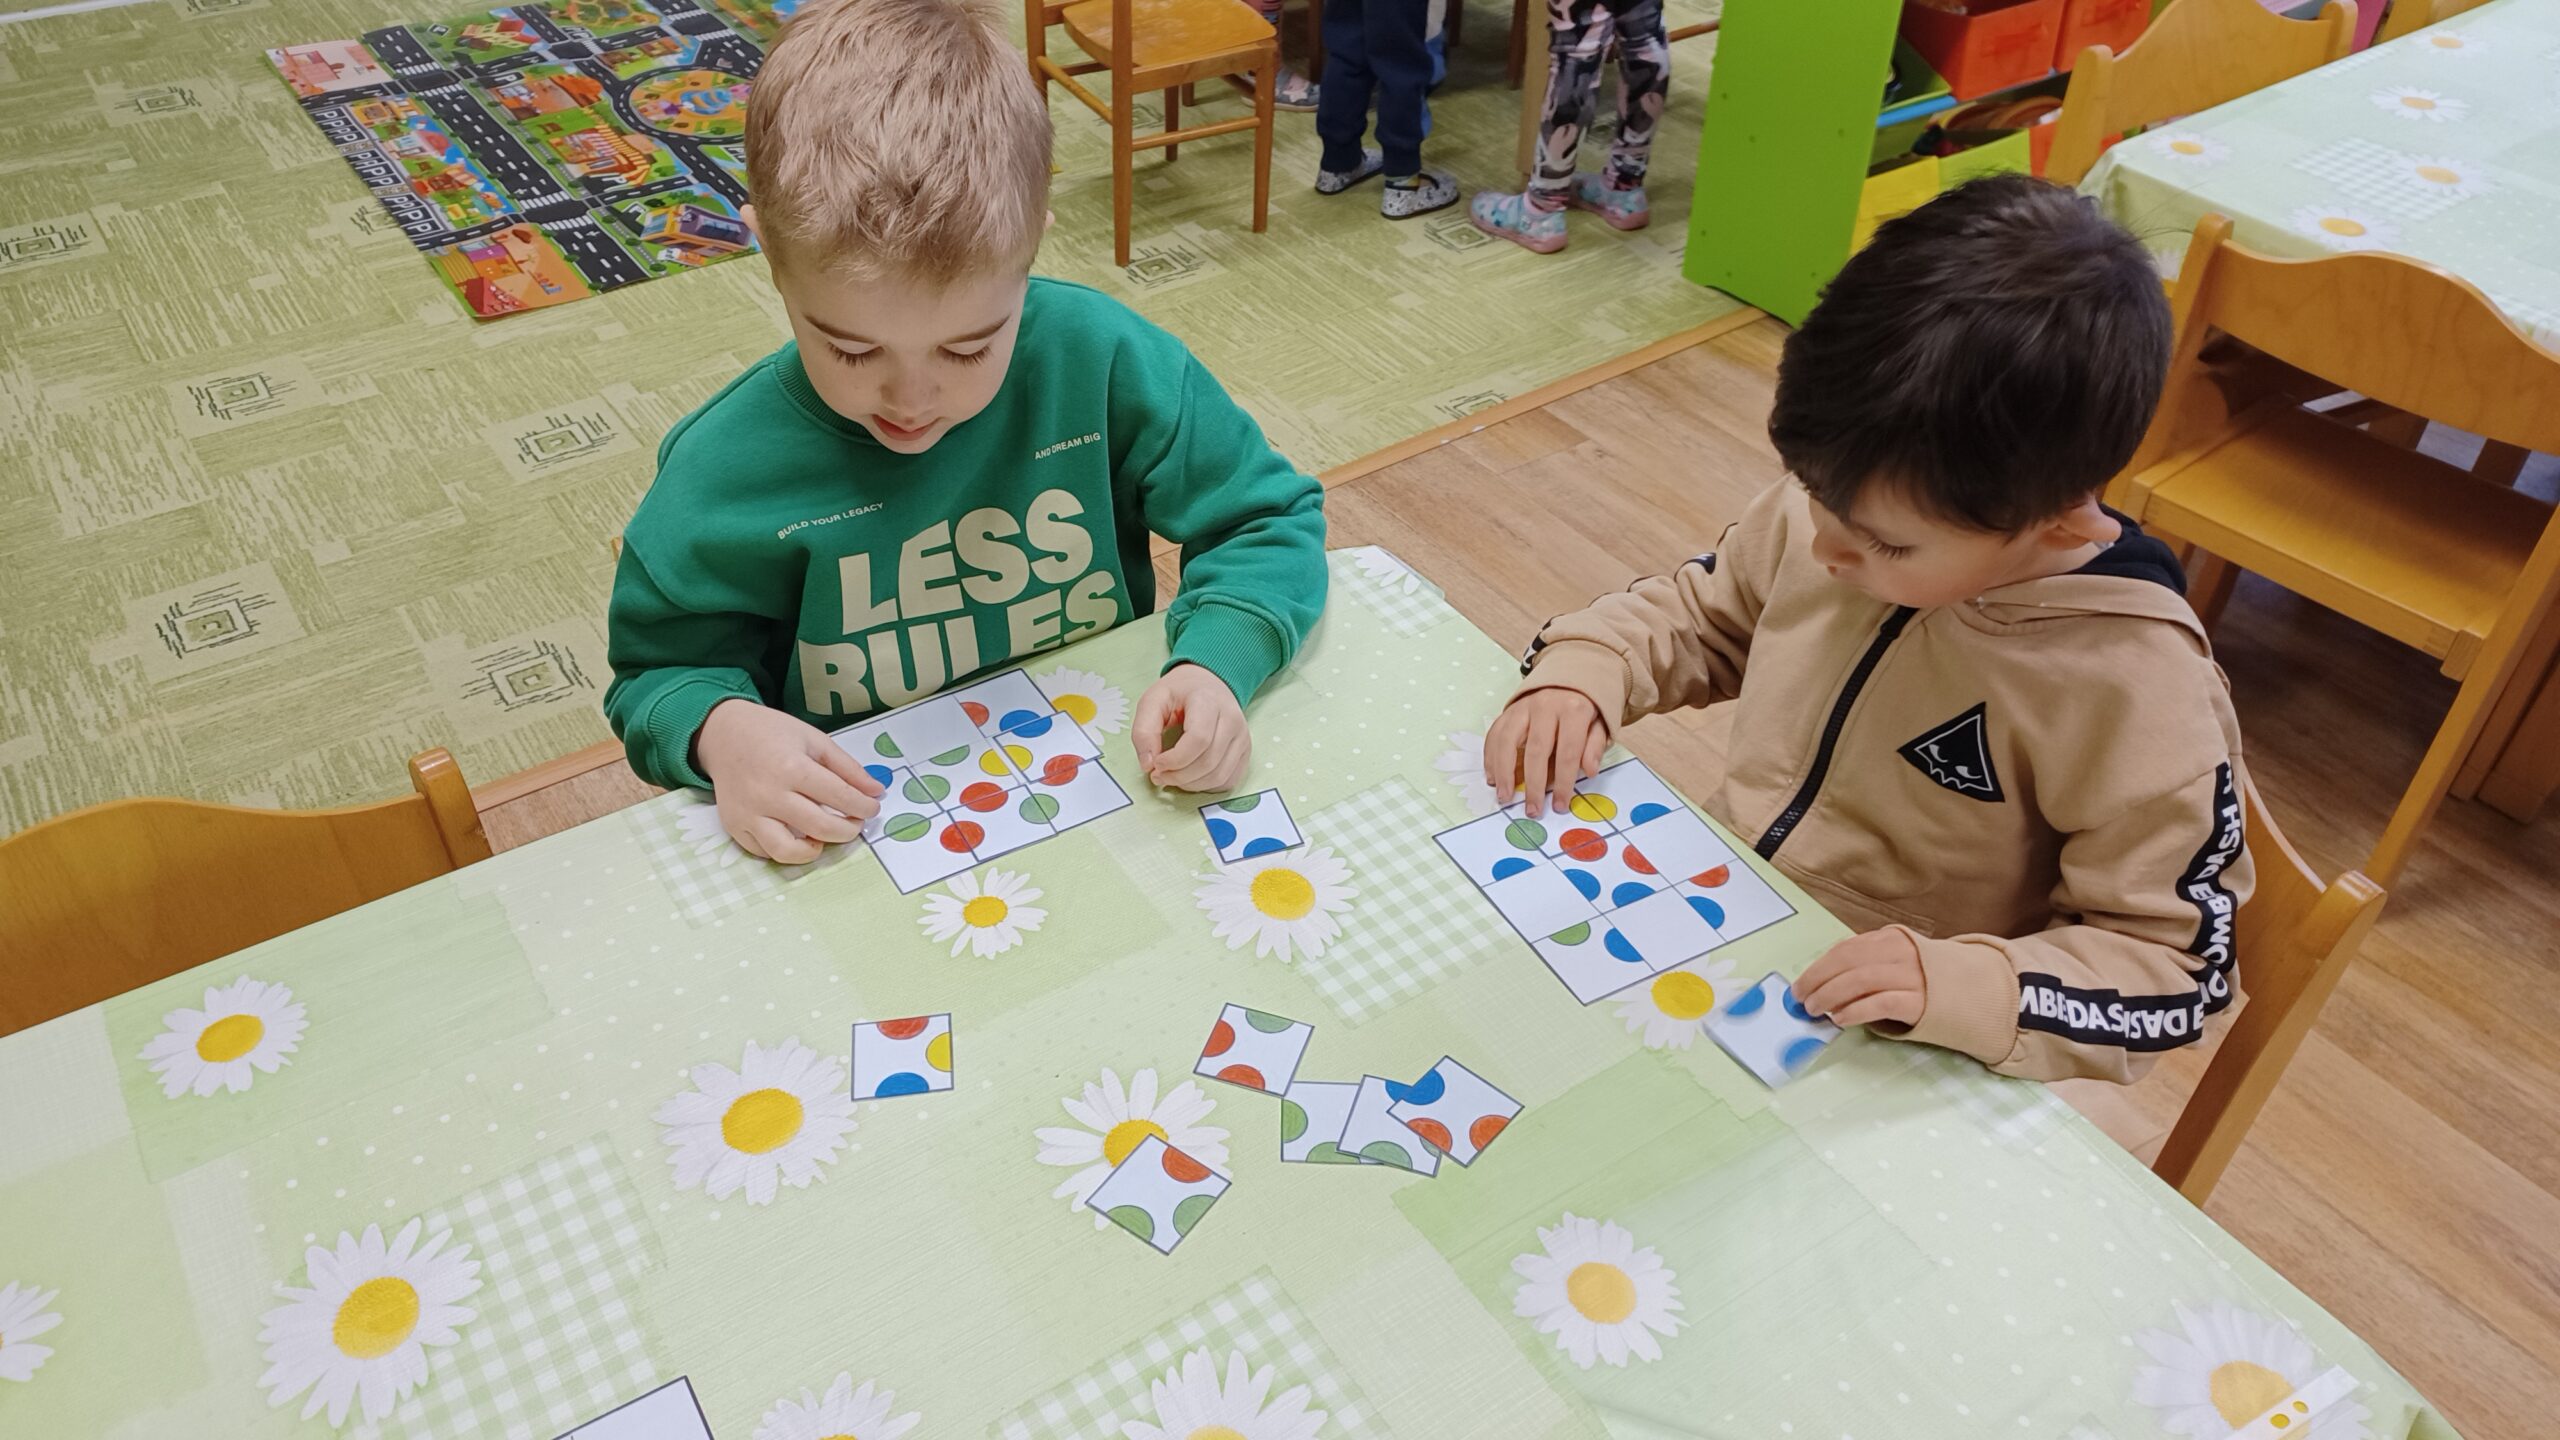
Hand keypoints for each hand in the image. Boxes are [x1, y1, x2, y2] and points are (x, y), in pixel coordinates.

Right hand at [694, 698, 884, 864]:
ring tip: (825, 836)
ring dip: (816, 849)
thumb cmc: (770, 733)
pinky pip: (765, 852)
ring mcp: (749, 814)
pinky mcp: (734, 826)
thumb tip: (875, 791)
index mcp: (792, 767)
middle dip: (848, 830)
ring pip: (789, 852)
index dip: (864, 806)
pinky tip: (798, 835)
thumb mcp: (814, 739)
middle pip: (821, 828)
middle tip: (854, 823)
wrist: (723, 734)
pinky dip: (786, 850)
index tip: (872, 807)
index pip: (840, 797)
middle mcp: (769, 794)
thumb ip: (847, 767)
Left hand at [1133, 664, 1250, 791]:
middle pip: (1209, 762)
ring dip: (1191, 785)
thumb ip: (1144, 730)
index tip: (1156, 763)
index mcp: (1208, 701)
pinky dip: (1206, 786)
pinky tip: (1190, 778)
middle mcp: (1232, 718)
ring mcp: (1242, 736)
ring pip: (1219, 776)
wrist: (1207, 684)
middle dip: (1179, 776)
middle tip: (1158, 775)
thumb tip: (1148, 765)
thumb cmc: (1179, 693)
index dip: (1175, 759)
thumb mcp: (1152, 701)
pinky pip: (1228, 780)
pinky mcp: (1245, 751)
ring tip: (1172, 777)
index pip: (1199, 740)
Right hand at [1483, 688, 1606, 816]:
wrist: (1567, 678)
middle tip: (1532, 810)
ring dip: (1503, 772)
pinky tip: (1492, 777)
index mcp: (1573, 710)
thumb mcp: (1600, 724)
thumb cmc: (1584, 708)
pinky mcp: (1508, 710)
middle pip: (1536, 750)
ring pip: (1507, 741)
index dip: (1563, 782)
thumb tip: (1589, 771)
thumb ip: (1594, 746)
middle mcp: (1545, 706)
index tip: (1560, 805)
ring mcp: (1523, 707)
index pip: (1568, 752)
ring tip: (1504, 796)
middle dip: (1533, 784)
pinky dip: (1490, 757)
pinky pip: (1495, 734)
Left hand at [1794, 928, 1925, 1028]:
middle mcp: (1902, 953)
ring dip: (1830, 995)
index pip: (1845, 949)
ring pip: (1860, 980)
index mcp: (1893, 939)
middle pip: (1847, 962)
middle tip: (1801, 999)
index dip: (1819, 966)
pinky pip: (1880, 1003)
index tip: (1801, 983)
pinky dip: (1855, 1010)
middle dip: (1818, 980)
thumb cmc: (1935, 982)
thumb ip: (1872, 963)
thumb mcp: (1903, 961)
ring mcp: (1913, 976)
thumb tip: (1827, 980)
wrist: (1984, 995)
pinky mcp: (1921, 1001)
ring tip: (1816, 1010)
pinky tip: (1841, 1019)